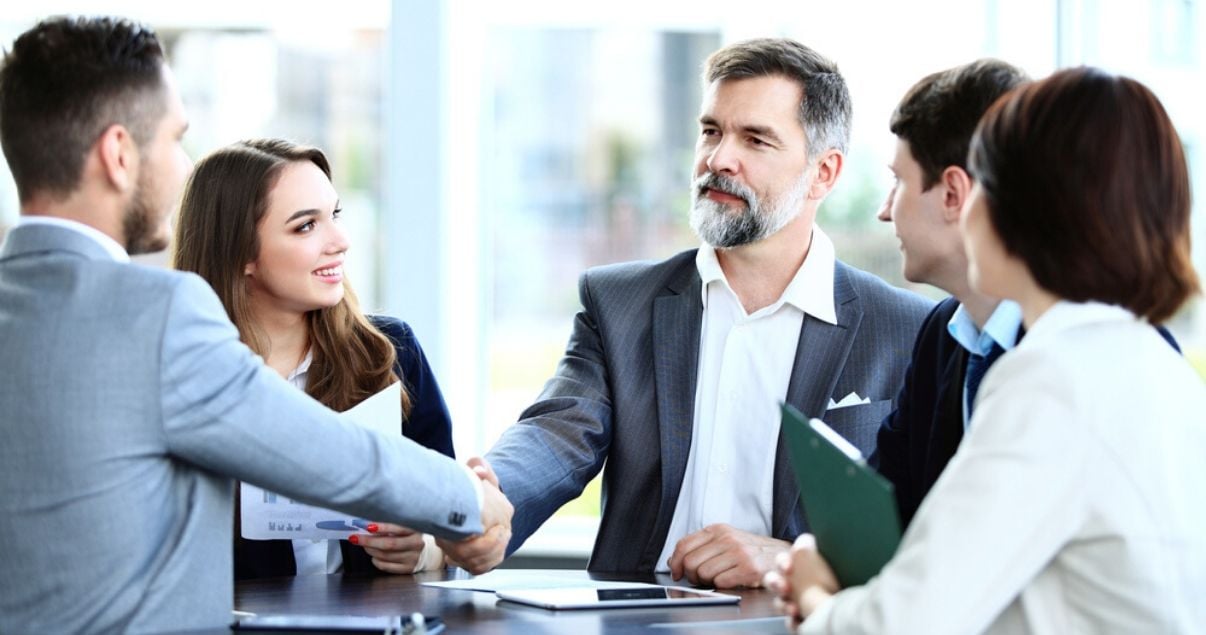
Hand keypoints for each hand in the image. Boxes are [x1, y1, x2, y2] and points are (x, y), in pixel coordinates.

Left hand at [349, 523, 438, 573]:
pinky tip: (374, 556)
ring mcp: (412, 559)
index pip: (397, 528)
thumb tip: (373, 526)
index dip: (381, 527)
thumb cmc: (418, 536)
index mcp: (417, 531)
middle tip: (356, 538)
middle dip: (369, 541)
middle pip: (388, 545)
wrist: (433, 553)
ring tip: (364, 545)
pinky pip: (387, 567)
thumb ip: (396, 527)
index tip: (367, 526)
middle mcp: (416, 545)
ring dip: (371, 550)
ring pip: (385, 556)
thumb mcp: (412, 527)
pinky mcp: (408, 569)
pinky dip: (376, 561)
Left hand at [437, 458, 512, 573]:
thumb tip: (479, 471)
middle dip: (459, 548)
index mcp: (503, 510)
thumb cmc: (475, 488)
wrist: (478, 502)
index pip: (489, 531)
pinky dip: (466, 565)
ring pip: (481, 562)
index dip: (466, 535)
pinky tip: (453, 557)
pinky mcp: (492, 558)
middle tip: (442, 541)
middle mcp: (505, 530)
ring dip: (460, 557)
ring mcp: (500, 546)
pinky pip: (481, 569)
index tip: (448, 533)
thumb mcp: (476, 472)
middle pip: (484, 550)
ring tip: (445, 548)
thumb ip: (478, 467)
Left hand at [667, 523, 789, 587]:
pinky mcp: (749, 568)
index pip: (684, 544)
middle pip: (691, 562)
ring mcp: (739, 553)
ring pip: (703, 573)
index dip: (676, 562)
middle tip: (699, 579)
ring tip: (718, 578)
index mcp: (718, 530)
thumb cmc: (751, 550)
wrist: (781, 555)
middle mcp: (727, 538)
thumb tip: (674, 560)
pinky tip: (731, 581)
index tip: (677, 572)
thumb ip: (700, 547)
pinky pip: (720, 582)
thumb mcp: (725, 540)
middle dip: (691, 575)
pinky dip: (722, 585)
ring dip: (707, 582)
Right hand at [764, 534, 838, 627]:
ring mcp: (797, 603)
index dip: (783, 563)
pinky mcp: (802, 622)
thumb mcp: (820, 560)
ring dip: (783, 605)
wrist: (845, 611)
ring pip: (779, 603)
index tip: (788, 568)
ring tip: (793, 609)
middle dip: (775, 583)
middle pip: (774, 581)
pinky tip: (799, 620)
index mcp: (801, 568)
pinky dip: (792, 622)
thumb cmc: (833, 582)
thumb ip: (807, 547)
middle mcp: (797, 584)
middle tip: (785, 587)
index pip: (785, 561)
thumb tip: (803, 538)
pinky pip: (789, 622)